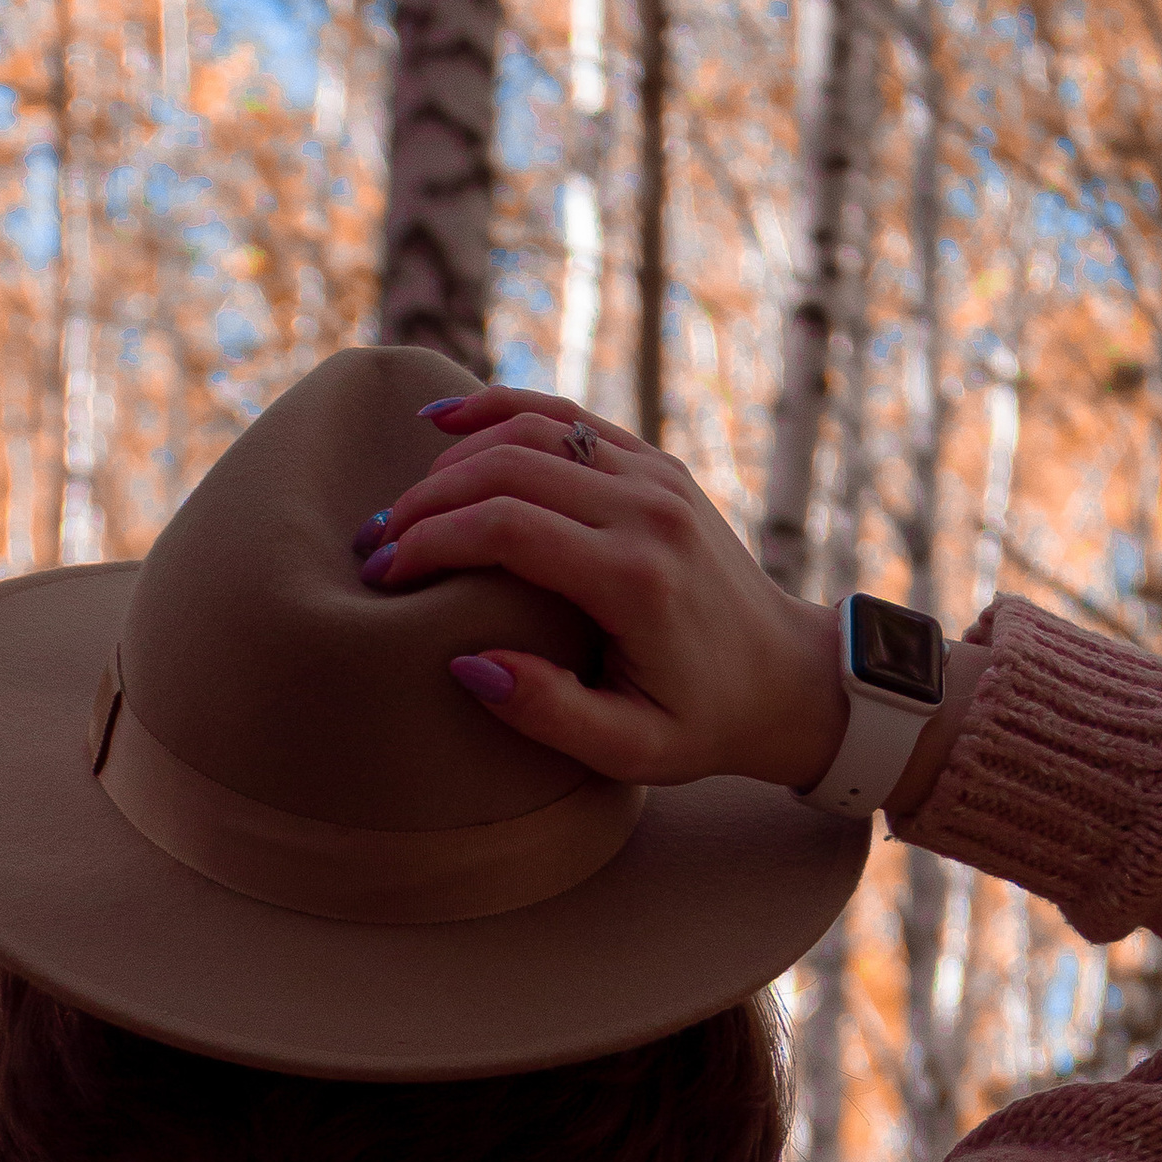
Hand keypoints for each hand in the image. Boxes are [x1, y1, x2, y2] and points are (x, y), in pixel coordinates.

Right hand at [358, 387, 899, 801]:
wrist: (787, 679)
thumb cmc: (704, 726)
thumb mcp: (633, 752)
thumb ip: (549, 712)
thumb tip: (467, 662)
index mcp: (635, 576)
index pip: (506, 527)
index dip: (431, 544)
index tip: (383, 576)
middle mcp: (646, 508)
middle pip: (507, 468)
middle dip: (425, 503)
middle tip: (373, 545)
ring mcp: (654, 475)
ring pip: (531, 428)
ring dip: (453, 458)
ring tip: (400, 506)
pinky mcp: (654, 464)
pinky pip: (565, 415)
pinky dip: (500, 410)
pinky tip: (443, 423)